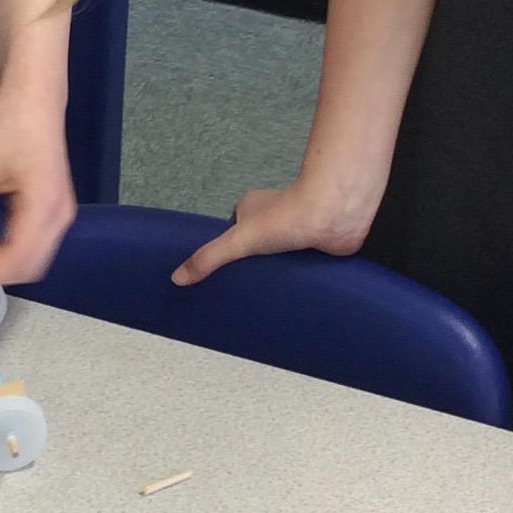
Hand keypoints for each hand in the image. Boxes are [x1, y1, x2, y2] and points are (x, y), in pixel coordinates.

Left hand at [0, 84, 74, 286]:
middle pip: (29, 267)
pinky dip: (8, 249)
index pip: (18, 257)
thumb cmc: (13, 123)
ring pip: (32, 260)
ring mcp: (59, 214)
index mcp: (43, 204)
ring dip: (0, 260)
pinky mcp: (53, 211)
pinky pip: (33, 244)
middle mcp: (58, 215)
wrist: (36, 99)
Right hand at [173, 177, 372, 286]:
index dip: (227, 255)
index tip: (219, 279)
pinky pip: (303, 266)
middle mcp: (275, 218)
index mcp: (252, 208)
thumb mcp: (238, 239)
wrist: (335, 213)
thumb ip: (208, 258)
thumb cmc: (287, 215)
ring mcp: (297, 231)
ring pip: (281, 259)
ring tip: (265, 303)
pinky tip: (293, 297)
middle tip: (241, 296)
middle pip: (257, 249)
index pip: (233, 234)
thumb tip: (177, 278)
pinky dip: (299, 279)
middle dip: (252, 268)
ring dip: (277, 275)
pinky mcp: (318, 245)